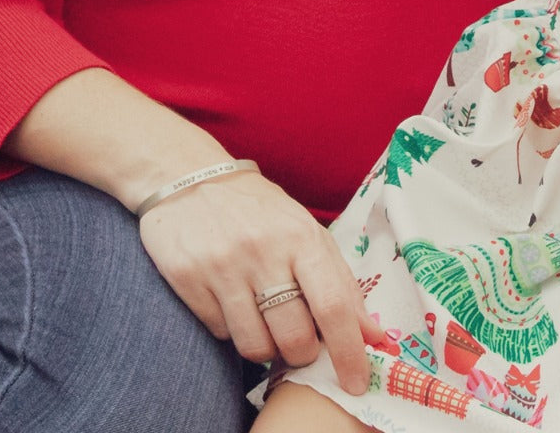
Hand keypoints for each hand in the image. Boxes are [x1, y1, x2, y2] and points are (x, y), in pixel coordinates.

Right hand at [139, 168, 380, 394]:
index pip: (333, 306)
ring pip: (254, 345)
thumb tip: (372, 334)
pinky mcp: (187, 279)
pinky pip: (219, 332)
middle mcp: (263, 251)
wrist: (190, 177)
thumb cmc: (260, 211)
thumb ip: (340, 282)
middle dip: (302, 354)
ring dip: (266, 347)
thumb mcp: (305, 232)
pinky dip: (232, 328)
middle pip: (294, 336)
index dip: (349, 351)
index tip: (356, 382)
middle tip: (300, 341)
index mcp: (300, 237)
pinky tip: (232, 301)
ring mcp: (223, 266)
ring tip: (265, 320)